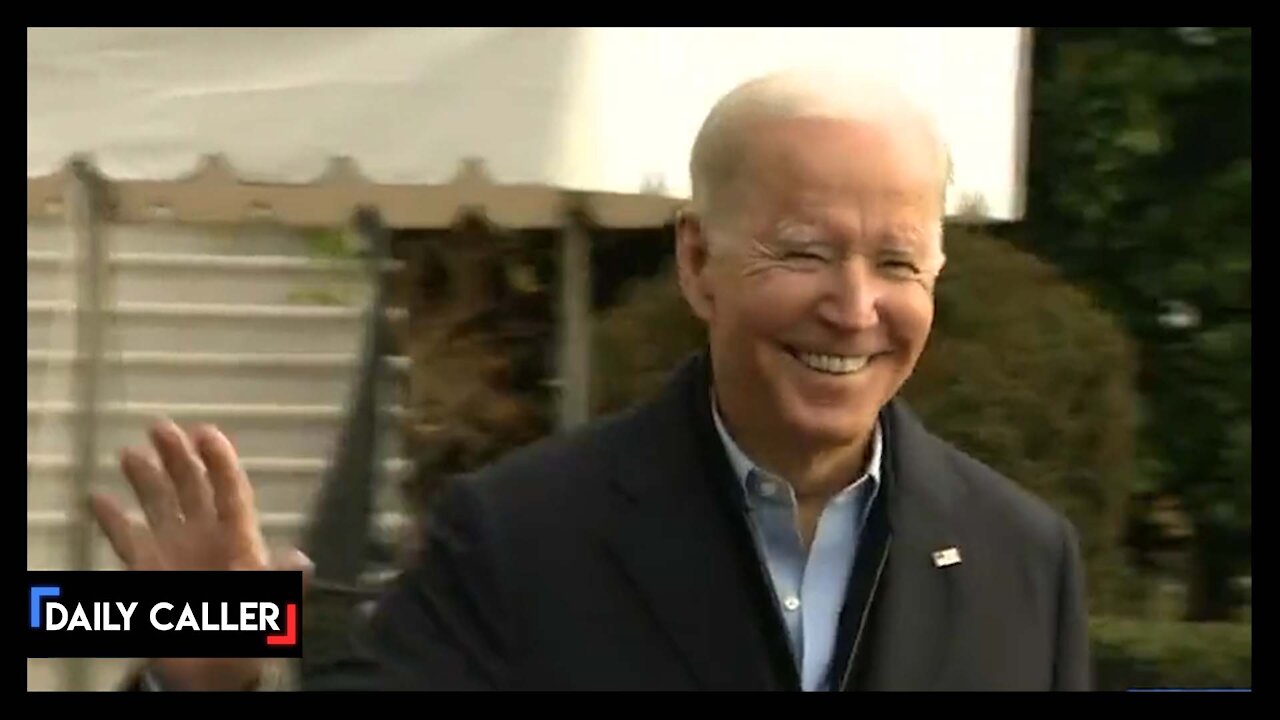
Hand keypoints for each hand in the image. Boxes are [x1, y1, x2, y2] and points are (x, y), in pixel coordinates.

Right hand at [90, 419, 311, 690]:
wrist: (213, 670)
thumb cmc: (248, 632)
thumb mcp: (271, 606)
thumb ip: (285, 582)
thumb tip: (304, 562)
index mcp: (239, 538)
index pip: (230, 490)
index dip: (220, 461)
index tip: (205, 432)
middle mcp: (206, 535)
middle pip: (192, 487)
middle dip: (178, 457)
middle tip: (160, 427)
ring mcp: (175, 549)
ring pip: (160, 504)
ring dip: (147, 479)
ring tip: (131, 453)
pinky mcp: (147, 569)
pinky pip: (127, 537)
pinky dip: (113, 518)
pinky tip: (99, 498)